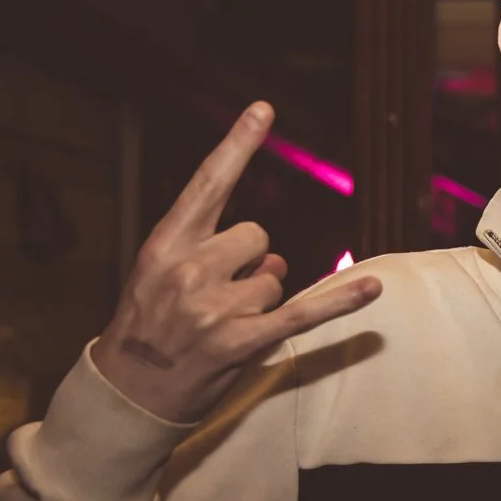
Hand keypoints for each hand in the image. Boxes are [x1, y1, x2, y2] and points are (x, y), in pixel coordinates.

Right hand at [90, 102, 381, 423]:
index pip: (208, 185)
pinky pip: (302, 313)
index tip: (264, 108)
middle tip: (218, 297)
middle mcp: (189, 270)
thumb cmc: (149, 326)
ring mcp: (215, 307)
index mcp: (165, 244)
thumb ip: (206, 249)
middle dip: (251, 263)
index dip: (238, 145)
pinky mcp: (241, 342)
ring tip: (223, 325)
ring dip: (261, 300)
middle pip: (259, 238)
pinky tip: (372, 287)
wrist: (127, 391)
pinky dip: (340, 301)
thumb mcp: (157, 274)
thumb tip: (271, 256)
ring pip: (275, 279)